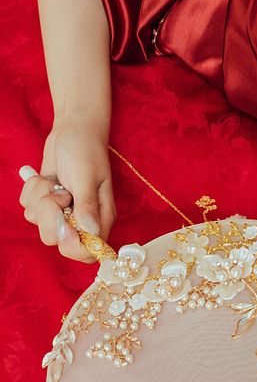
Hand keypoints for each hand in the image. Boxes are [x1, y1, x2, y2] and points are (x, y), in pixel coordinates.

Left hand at [19, 116, 115, 262]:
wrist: (71, 130)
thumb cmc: (86, 150)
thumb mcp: (87, 176)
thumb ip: (87, 205)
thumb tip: (91, 233)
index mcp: (100, 217)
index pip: (89, 251)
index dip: (73, 245)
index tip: (65, 222)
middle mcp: (82, 220)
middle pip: (58, 241)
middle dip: (50, 216)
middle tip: (59, 193)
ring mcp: (63, 212)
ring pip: (40, 226)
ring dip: (40, 200)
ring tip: (55, 182)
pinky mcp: (46, 204)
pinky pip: (29, 211)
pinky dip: (32, 193)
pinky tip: (47, 179)